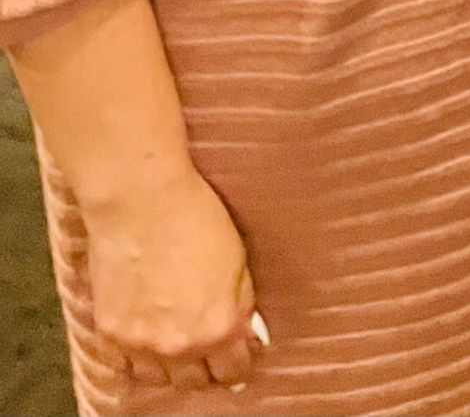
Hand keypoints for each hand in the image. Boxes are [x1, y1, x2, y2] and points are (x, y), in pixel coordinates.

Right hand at [84, 167, 262, 392]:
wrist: (142, 201)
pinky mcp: (110, 332)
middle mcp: (178, 346)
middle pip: (195, 382)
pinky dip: (137, 357)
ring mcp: (140, 343)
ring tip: (179, 346)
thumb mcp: (238, 261)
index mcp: (218, 328)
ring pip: (159, 378)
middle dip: (207, 370)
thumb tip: (245, 330)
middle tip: (211, 353)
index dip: (239, 365)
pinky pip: (125, 363)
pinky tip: (146, 340)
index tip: (240, 357)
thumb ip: (240, 304)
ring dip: (171, 367)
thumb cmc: (195, 219)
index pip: (232, 371)